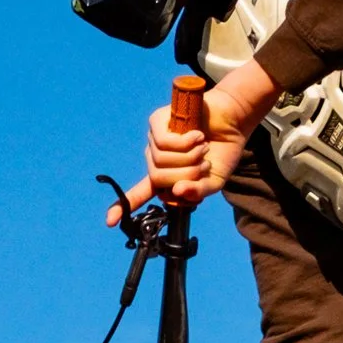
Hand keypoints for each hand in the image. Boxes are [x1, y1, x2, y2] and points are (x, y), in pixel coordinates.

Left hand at [104, 60, 282, 225]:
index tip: (109, 222)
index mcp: (166, 175)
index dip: (125, 205)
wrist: (233, 121)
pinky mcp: (158, 121)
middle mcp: (156, 157)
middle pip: (157, 179)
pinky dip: (185, 144)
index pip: (141, 192)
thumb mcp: (213, 181)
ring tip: (203, 147)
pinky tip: (198, 136)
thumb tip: (177, 191)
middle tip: (204, 164)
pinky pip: (163, 143)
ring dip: (190, 158)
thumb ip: (197, 192)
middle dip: (185, 176)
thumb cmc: (222, 151)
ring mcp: (155, 138)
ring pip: (160, 161)